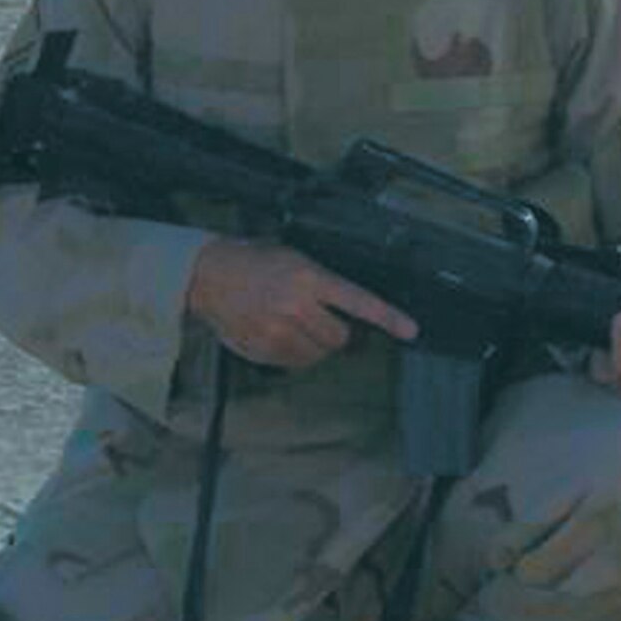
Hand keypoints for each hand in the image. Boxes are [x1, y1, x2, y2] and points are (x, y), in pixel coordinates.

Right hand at [186, 239, 417, 369]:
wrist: (209, 275)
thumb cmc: (256, 261)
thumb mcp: (295, 258)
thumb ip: (323, 283)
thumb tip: (351, 311)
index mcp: (309, 278)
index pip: (358, 301)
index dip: (388, 318)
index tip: (411, 330)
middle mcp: (296, 306)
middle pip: (340, 338)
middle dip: (337, 333)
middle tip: (319, 319)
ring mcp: (278, 332)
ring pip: (318, 355)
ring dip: (315, 345)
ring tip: (294, 325)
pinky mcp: (263, 350)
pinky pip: (294, 363)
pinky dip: (293, 354)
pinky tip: (277, 333)